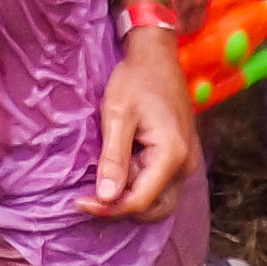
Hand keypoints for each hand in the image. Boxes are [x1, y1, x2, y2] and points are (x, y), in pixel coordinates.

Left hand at [78, 31, 199, 221]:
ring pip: (158, 200)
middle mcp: (186, 165)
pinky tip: (116, 173)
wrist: (157, 57)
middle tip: (88, 198)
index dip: (109, 208)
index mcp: (172, 156)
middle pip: (154, 208)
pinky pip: (160, 184)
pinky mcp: (180, 157)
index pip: (140, 201)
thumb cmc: (136, 81)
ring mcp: (186, 162)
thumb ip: (113, 158)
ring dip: (129, 198)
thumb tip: (106, 198)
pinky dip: (138, 186)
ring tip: (100, 184)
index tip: (79, 202)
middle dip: (120, 208)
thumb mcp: (117, 116)